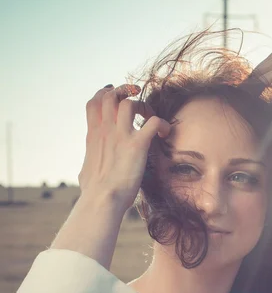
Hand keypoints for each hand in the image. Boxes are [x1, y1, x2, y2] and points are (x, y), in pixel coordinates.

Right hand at [78, 84, 170, 211]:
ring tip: (150, 117)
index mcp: (93, 135)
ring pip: (130, 103)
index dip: (105, 93)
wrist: (101, 200)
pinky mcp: (138, 145)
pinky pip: (154, 122)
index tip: (115, 95)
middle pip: (112, 95)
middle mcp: (106, 130)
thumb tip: (87, 173)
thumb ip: (90, 164)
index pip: (95, 102)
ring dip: (143, 106)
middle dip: (125, 92)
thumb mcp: (86, 171)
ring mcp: (121, 135)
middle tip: (137, 99)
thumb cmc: (94, 193)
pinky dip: (162, 124)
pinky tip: (165, 134)